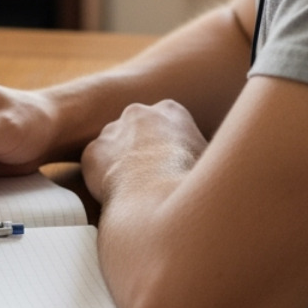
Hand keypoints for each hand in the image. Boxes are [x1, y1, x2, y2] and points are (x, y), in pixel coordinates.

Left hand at [81, 99, 205, 203]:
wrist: (159, 194)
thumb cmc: (192, 182)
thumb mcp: (212, 160)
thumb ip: (206, 153)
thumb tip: (215, 164)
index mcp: (171, 111)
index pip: (169, 124)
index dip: (171, 148)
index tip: (173, 166)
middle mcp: (138, 112)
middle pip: (139, 130)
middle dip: (143, 151)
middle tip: (152, 179)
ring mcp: (112, 130)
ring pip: (114, 147)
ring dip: (121, 164)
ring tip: (137, 192)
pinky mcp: (92, 152)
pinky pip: (96, 166)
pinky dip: (103, 180)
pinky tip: (118, 196)